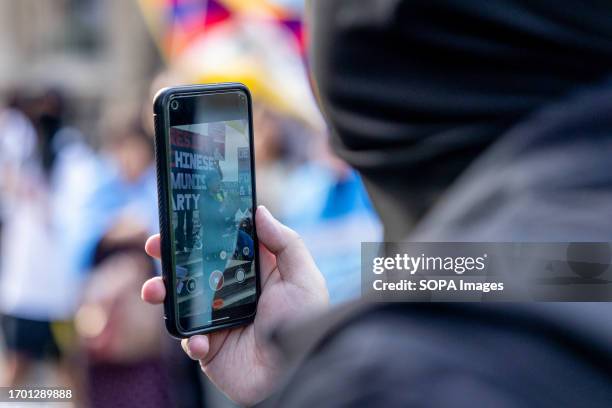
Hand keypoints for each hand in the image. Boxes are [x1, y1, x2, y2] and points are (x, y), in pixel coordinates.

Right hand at [141, 206, 328, 405]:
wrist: (298, 372)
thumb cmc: (305, 323)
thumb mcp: (303, 278)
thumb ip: (285, 243)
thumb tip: (260, 211)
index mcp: (253, 272)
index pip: (222, 245)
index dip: (203, 232)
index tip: (184, 217)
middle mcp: (232, 292)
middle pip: (194, 268)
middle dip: (171, 256)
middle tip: (155, 245)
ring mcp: (217, 319)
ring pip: (181, 300)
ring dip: (162, 291)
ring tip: (155, 290)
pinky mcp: (210, 346)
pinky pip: (188, 338)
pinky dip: (190, 338)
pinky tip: (203, 341)